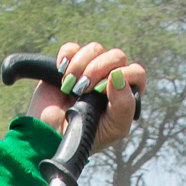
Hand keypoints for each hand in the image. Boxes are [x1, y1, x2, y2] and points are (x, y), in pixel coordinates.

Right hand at [25, 42, 145, 154]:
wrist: (50, 137)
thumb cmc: (85, 137)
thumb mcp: (114, 128)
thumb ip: (125, 105)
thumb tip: (118, 75)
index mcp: (124, 94)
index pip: (136, 72)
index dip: (123, 76)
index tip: (103, 91)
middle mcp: (108, 80)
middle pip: (116, 56)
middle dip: (99, 69)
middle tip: (84, 89)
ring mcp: (88, 71)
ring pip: (95, 49)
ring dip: (81, 65)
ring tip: (69, 87)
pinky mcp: (67, 65)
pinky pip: (72, 48)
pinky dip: (66, 57)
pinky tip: (61, 76)